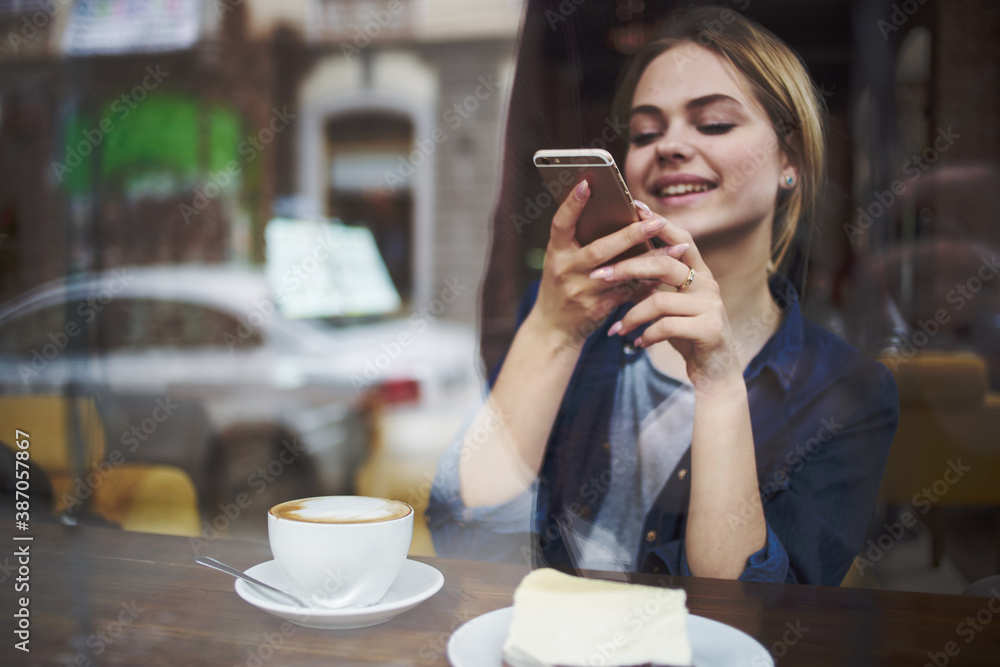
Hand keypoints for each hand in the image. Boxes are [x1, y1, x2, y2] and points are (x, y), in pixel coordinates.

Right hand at [528, 181, 667, 347]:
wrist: (552, 329)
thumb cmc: (562, 286)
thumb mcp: (564, 261)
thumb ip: (582, 241)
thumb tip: (621, 212)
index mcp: (555, 253)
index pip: (561, 224)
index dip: (572, 203)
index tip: (588, 182)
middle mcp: (565, 271)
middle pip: (600, 250)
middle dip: (630, 235)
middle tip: (657, 221)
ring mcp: (580, 292)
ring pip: (622, 273)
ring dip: (652, 260)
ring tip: (679, 248)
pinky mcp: (596, 309)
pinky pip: (628, 292)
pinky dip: (649, 281)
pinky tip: (669, 272)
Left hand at [593, 213, 740, 388]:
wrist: (716, 374)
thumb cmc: (689, 336)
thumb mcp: (674, 306)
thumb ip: (660, 286)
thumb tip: (626, 264)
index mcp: (700, 274)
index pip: (680, 239)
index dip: (658, 223)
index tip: (634, 207)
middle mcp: (708, 285)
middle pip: (664, 264)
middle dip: (627, 268)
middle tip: (599, 276)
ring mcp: (711, 306)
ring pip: (659, 300)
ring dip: (632, 315)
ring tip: (617, 329)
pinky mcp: (709, 329)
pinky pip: (666, 326)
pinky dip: (646, 334)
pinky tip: (636, 343)